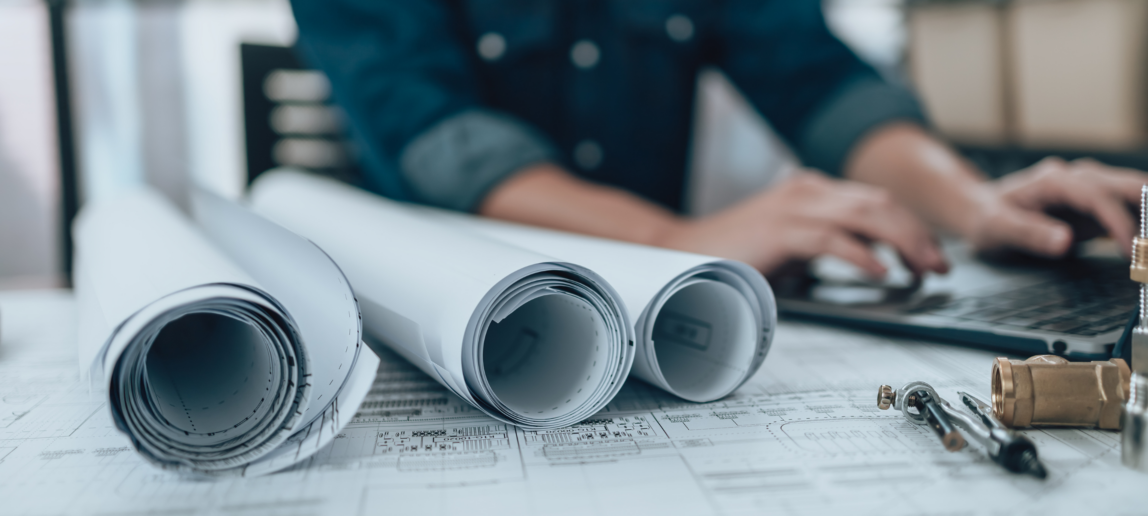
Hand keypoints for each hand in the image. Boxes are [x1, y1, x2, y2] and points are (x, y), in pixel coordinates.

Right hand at [656, 173, 949, 276]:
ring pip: (867, 216)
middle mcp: (807, 191)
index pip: (876, 202)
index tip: (930, 254)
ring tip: (922, 268)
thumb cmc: (733, 255)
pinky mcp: (781, 230)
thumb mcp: (791, 245)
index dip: (910, 227)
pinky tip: (881, 272)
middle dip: (917, 235)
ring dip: (903, 243)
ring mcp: (794, 208)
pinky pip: (833, 239)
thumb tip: (873, 258)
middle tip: (939, 265)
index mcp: (811, 191)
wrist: (681, 254)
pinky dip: (862, 256)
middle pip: (880, 204)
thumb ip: (827, 242)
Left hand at [964, 158, 1147, 256]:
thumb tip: (1065, 241)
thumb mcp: (997, 229)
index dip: (1118, 222)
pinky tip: (1144, 246)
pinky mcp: (1095, 203)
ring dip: (1146, 217)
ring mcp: (1089, 188)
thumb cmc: (987, 217)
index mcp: (1053, 180)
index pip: (1098, 197)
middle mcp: (1076, 177)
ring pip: (1133, 194)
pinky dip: (1141, 224)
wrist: (980, 209)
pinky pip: (1127, 209)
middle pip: (1127, 186)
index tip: (1130, 250)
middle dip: (1147, 211)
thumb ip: (1028, 234)